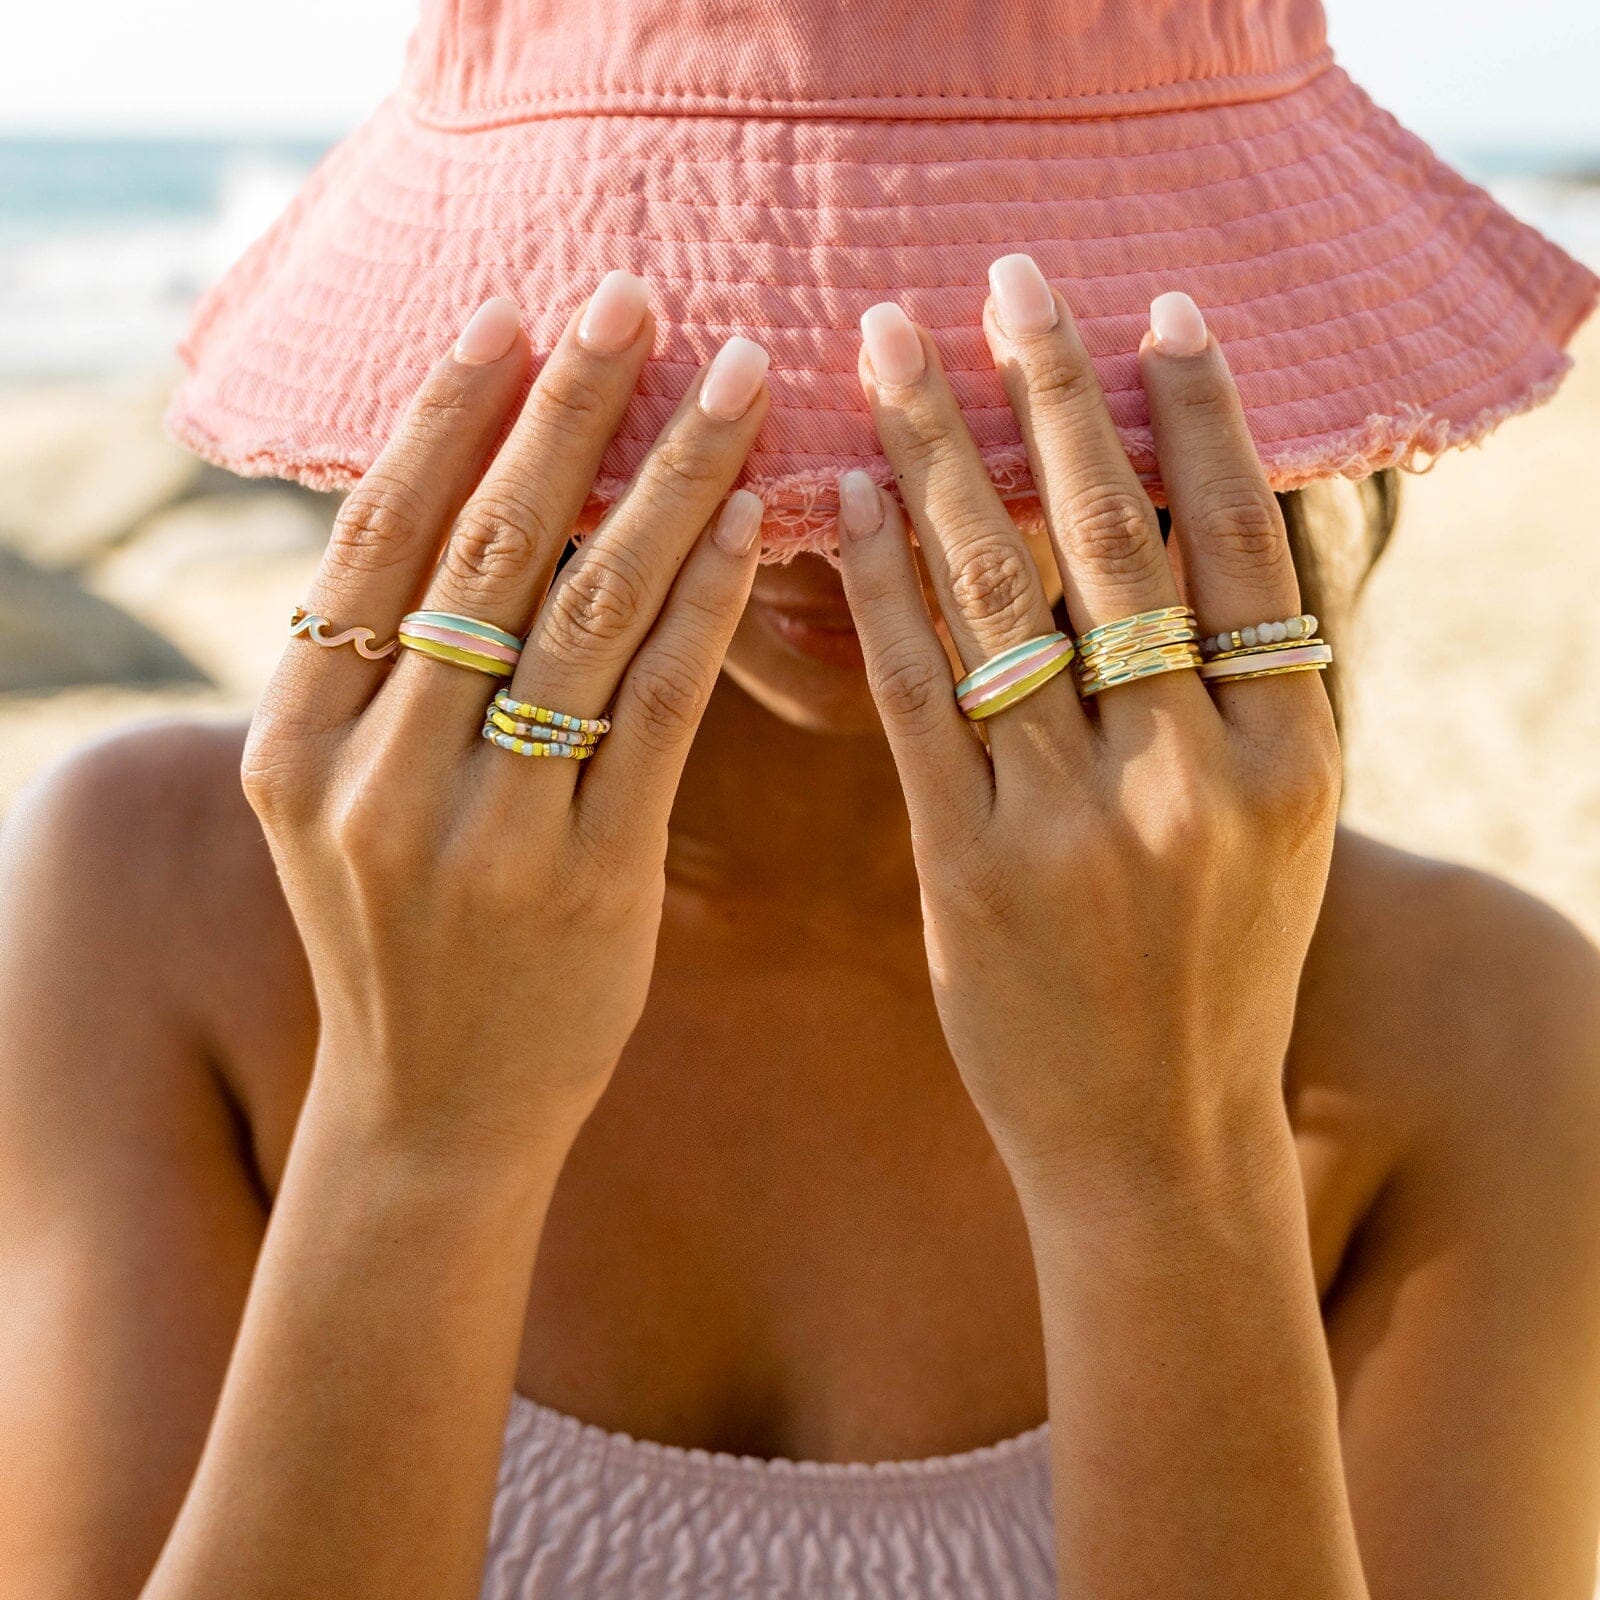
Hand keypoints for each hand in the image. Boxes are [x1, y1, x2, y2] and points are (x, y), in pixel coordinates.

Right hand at [242, 280, 769, 1154]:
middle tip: (641, 297)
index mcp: (295, 745)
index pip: (377, 542)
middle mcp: (375, 778)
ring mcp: (483, 833)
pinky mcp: (588, 878)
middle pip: (487, 552)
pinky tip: (752, 523)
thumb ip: (383, 682)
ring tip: (732, 381)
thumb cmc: (402, 941)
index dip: (446, 416)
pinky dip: (704, 607)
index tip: (515, 314)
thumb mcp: (342, 810)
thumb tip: (468, 512)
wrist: (435, 1112)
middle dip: (571, 410)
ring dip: (667, 483)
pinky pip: (656, 712)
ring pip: (586, 615)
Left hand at [837, 262, 1339, 1195]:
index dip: (1201, 416)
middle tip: (1001, 276)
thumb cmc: (1217, 975)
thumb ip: (1238, 694)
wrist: (1155, 1141)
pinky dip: (879, 590)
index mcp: (1291, 756)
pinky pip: (916, 699)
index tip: (1152, 311)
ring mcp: (1075, 824)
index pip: (1245, 546)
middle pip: (1113, 543)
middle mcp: (1191, 775)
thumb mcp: (1274, 829)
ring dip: (939, 460)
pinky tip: (847, 500)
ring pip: (999, 600)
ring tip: (893, 352)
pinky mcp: (970, 868)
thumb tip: (1178, 541)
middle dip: (1051, 394)